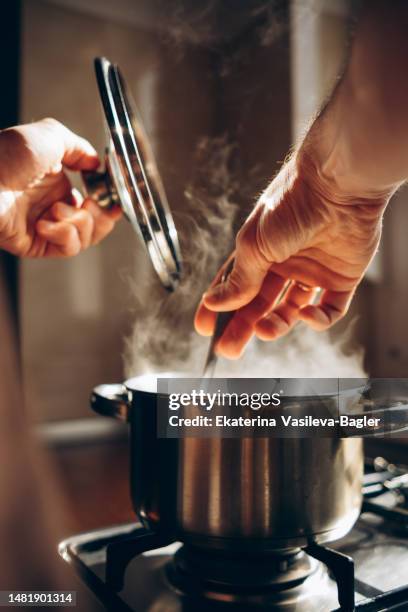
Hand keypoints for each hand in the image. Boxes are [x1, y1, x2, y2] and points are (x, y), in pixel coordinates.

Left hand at [0, 118, 120, 256]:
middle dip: (101, 215)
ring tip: (57, 211)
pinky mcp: (36, 244)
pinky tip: (46, 223)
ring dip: (79, 224)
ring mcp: (44, 226)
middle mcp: (51, 204)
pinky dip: (64, 235)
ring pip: (85, 237)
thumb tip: (96, 163)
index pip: (93, 198)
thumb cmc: (3, 155)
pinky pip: (67, 248)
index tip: (117, 199)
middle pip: (95, 221)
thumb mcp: (48, 135)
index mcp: (55, 180)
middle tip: (93, 205)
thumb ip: (79, 147)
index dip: (109, 200)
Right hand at [195, 148, 391, 358]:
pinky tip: (305, 315)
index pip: (233, 285)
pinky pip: (330, 310)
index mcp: (259, 250)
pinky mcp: (341, 278)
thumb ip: (239, 279)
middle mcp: (284, 263)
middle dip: (243, 327)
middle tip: (229, 349)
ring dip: (276, 325)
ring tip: (264, 330)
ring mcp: (312, 272)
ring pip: (291, 311)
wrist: (338, 185)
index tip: (205, 328)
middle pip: (260, 304)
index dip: (218, 307)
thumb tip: (214, 302)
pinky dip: (318, 320)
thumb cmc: (290, 204)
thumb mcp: (254, 245)